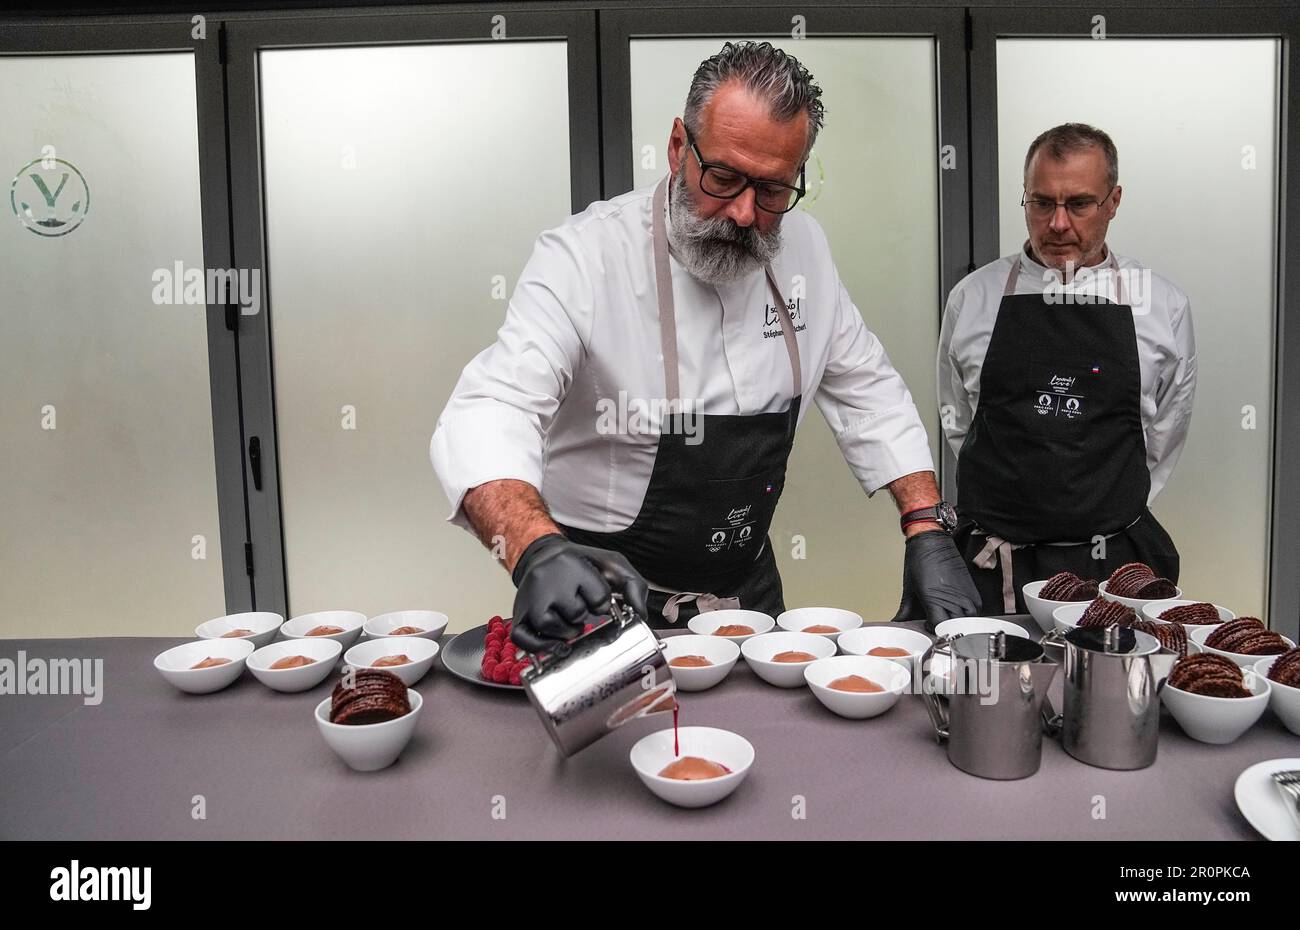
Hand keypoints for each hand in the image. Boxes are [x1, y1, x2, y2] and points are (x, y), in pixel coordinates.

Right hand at [509, 534, 648, 653]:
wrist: (543, 555)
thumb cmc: (579, 564)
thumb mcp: (612, 564)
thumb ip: (634, 585)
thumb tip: (642, 614)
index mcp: (573, 564)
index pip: (599, 597)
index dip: (604, 604)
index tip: (600, 600)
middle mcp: (548, 579)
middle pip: (576, 612)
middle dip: (584, 616)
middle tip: (582, 608)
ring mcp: (530, 597)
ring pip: (549, 625)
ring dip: (566, 632)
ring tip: (571, 625)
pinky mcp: (519, 613)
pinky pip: (523, 638)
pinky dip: (540, 647)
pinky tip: (555, 647)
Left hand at [891, 529, 979, 632]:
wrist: (933, 543)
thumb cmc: (920, 562)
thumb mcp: (910, 589)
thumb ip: (905, 611)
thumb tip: (897, 623)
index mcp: (934, 599)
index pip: (939, 626)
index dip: (933, 629)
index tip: (928, 626)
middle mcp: (953, 599)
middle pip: (954, 626)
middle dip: (945, 628)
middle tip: (938, 624)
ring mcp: (965, 596)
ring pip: (967, 621)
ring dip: (958, 623)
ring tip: (948, 618)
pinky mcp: (974, 593)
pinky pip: (975, 612)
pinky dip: (967, 615)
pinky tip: (957, 611)